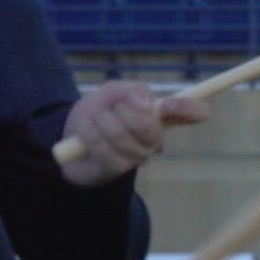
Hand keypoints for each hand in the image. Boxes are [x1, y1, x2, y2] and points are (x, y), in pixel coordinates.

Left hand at [57, 81, 207, 188]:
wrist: (69, 141)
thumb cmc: (97, 115)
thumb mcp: (110, 93)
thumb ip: (130, 91)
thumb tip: (147, 103)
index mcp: (157, 116)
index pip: (189, 113)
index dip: (190, 109)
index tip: (182, 107)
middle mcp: (154, 139)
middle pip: (149, 126)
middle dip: (123, 111)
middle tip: (111, 109)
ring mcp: (138, 157)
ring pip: (121, 135)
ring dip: (100, 121)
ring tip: (94, 121)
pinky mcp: (118, 169)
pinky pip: (103, 147)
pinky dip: (89, 134)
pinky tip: (85, 135)